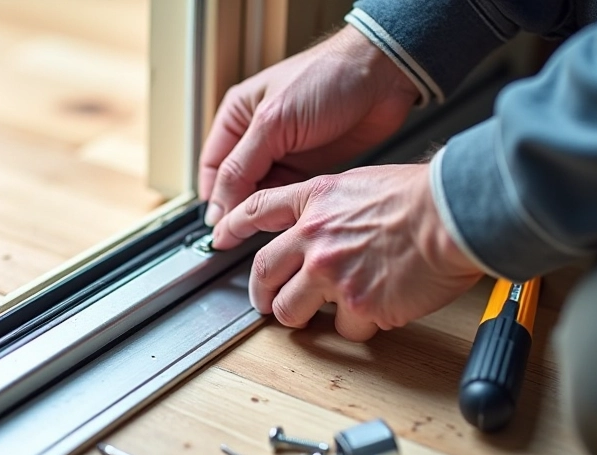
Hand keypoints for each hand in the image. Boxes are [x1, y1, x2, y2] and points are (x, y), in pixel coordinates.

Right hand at [199, 26, 419, 225]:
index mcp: (237, 116)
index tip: (217, 229)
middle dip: (238, 209)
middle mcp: (257, 135)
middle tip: (240, 236)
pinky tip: (287, 218)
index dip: (213, 198)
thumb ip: (242, 167)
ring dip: (264, 211)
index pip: (213, 167)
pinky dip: (286, 208)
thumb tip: (218, 206)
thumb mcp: (272, 122)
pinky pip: (288, 194)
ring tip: (265, 228)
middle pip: (236, 184)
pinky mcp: (309, 165)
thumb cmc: (328, 77)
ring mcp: (284, 151)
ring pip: (262, 192)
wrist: (383, 76)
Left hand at [211, 164, 482, 340]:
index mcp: (316, 200)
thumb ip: (334, 207)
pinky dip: (361, 326)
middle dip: (260, 295)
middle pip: (262, 273)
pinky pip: (345, 329)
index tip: (219, 236)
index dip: (233, 225)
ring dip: (302, 318)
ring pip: (291, 311)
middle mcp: (314, 236)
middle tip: (266, 305)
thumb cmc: (425, 196)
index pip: (258, 209)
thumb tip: (326, 226)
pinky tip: (380, 310)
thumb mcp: (363, 183)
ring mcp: (330, 272)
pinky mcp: (357, 303)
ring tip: (322, 316)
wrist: (455, 214)